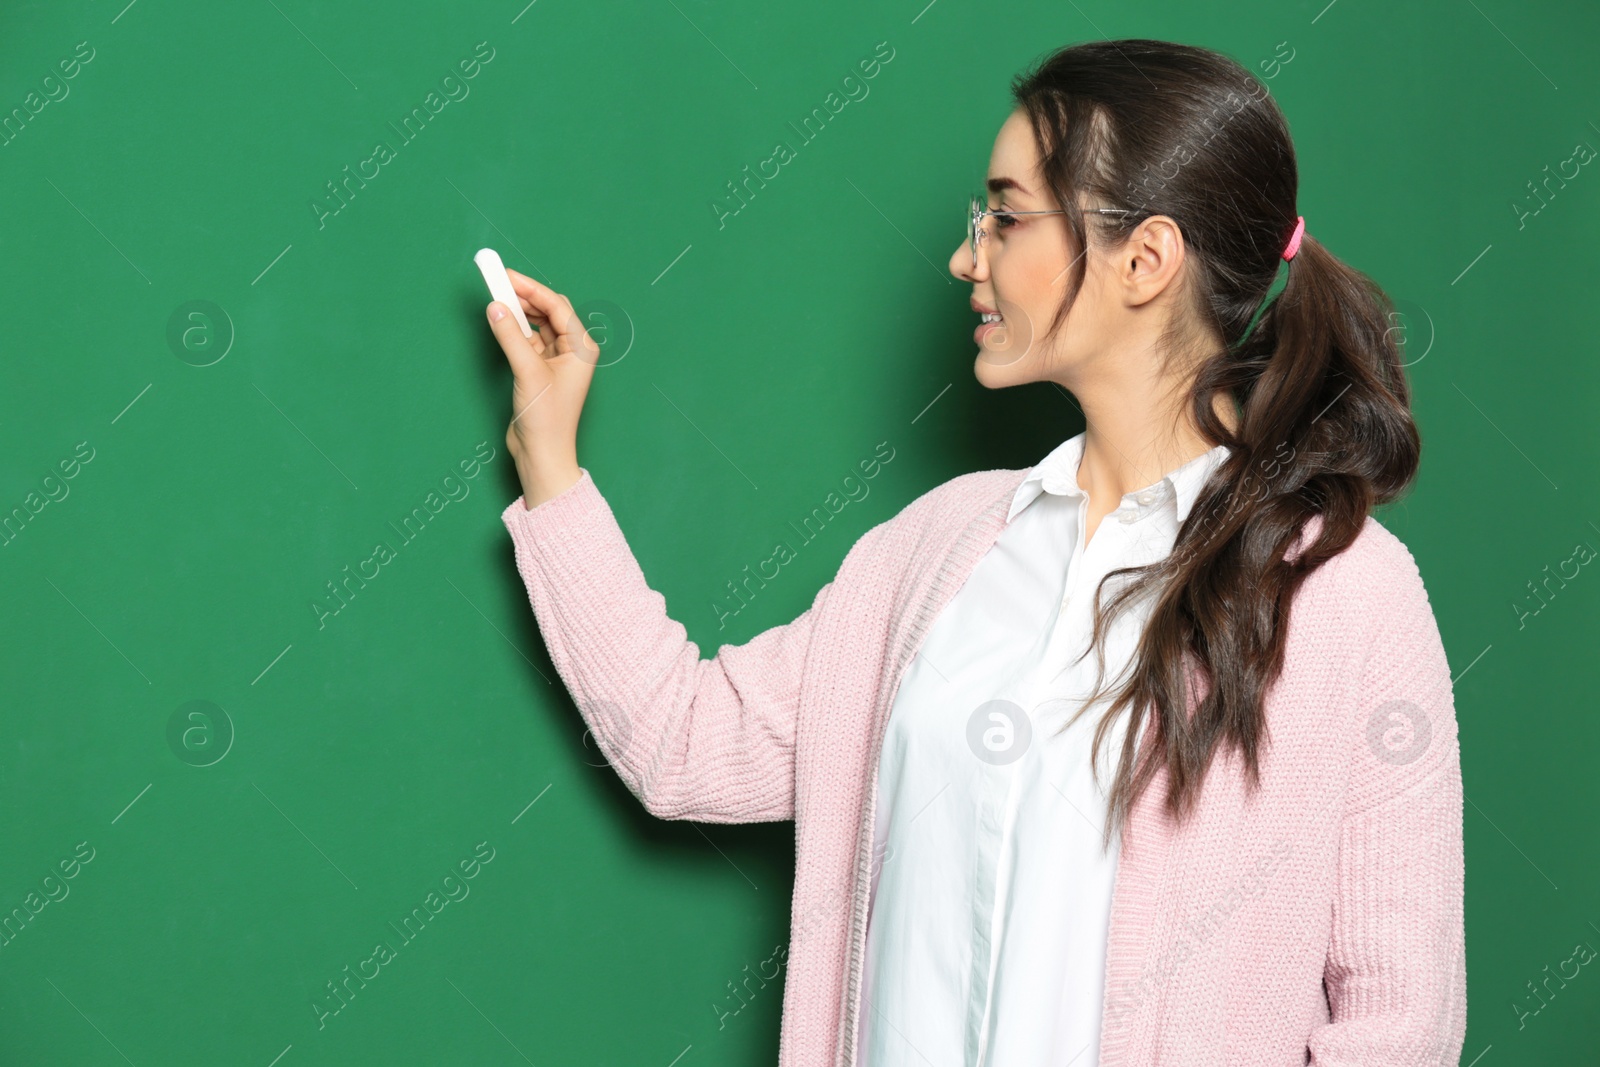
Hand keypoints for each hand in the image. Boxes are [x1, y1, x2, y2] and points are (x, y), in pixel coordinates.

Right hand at [484, 268, 596, 506]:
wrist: (542, 454)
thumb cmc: (546, 418)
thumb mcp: (527, 371)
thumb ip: (510, 336)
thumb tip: (495, 307)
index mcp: (582, 347)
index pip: (556, 305)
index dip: (530, 287)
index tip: (505, 274)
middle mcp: (573, 351)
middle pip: (548, 311)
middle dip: (523, 296)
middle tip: (496, 281)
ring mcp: (557, 361)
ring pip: (537, 325)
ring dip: (518, 312)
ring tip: (495, 299)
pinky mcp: (541, 371)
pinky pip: (529, 341)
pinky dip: (515, 331)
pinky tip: (501, 322)